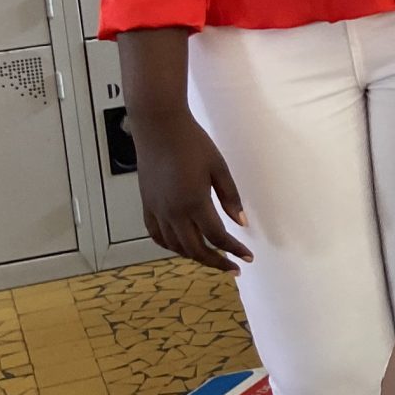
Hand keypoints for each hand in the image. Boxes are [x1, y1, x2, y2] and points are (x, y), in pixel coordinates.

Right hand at [134, 109, 251, 270]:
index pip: (217, 237)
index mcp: (194, 202)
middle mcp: (173, 211)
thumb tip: (241, 223)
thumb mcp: (219, 168)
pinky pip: (157, 235)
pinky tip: (182, 246)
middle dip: (216, 262)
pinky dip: (171, 246)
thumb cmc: (193, 143)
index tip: (248, 257)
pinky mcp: (146, 205)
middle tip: (233, 268)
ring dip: (194, 256)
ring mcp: (157, 210)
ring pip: (175, 246)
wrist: (159, 126)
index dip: (234, 250)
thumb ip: (231, 198)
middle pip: (195, 249)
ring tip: (212, 257)